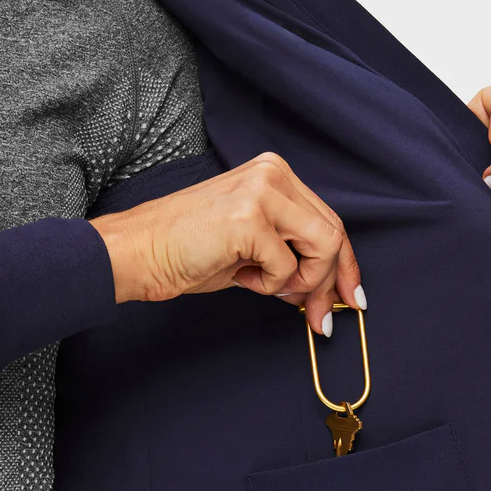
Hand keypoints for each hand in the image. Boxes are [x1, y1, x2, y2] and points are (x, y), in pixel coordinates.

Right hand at [90, 151, 365, 335]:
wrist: (139, 253)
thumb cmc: (188, 251)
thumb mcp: (253, 249)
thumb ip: (293, 256)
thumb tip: (325, 290)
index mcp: (275, 174)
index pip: (330, 220)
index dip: (346, 265)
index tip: (351, 298)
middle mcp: (273, 174)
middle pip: (333, 234)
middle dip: (331, 284)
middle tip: (319, 317)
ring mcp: (262, 192)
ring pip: (323, 247)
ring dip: (301, 282)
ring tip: (264, 285)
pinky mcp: (250, 218)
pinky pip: (287, 267)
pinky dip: (269, 284)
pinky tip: (240, 276)